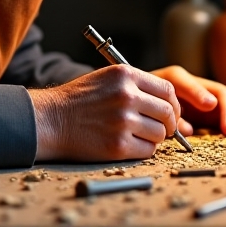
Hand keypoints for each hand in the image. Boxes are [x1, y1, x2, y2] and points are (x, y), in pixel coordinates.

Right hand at [29, 65, 180, 161]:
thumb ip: (136, 85)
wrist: (51, 119)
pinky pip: (147, 150)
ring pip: (160, 133)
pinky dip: (144, 150)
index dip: (174, 104)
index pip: (167, 89)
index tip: (171, 113)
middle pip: (168, 112)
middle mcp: (127, 96)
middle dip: (170, 124)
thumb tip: (168, 104)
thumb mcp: (108, 78)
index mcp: (126, 75)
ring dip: (155, 138)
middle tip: (163, 129)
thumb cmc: (80, 100)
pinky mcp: (118, 145)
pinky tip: (130, 144)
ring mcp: (123, 121)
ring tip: (139, 135)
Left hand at [150, 66, 225, 136]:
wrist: (145, 103)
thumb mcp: (151, 108)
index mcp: (172, 80)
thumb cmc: (147, 105)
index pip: (185, 80)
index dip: (197, 92)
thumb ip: (170, 117)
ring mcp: (206, 96)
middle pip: (218, 90)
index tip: (209, 105)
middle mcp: (194, 85)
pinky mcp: (213, 109)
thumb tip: (189, 129)